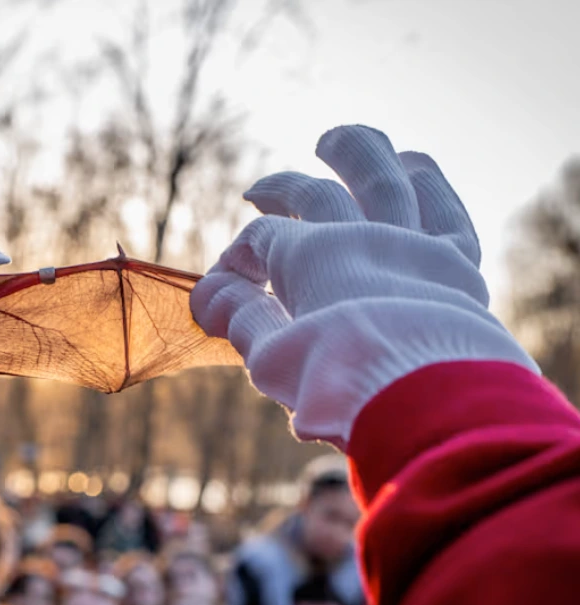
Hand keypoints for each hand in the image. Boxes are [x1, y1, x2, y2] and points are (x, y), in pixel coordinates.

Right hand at [191, 125, 536, 446]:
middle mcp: (361, 236)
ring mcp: (413, 243)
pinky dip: (429, 182)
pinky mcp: (459, 263)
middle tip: (257, 192)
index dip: (238, 256)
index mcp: (309, 258)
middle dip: (281, 189)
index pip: (263, 240)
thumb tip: (206, 292)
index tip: (225, 283)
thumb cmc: (340, 385)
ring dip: (357, 154)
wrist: (426, 404)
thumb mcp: (273, 357)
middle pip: (314, 195)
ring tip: (336, 139)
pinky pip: (446, 209)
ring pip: (383, 180)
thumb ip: (240, 317)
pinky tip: (412, 163)